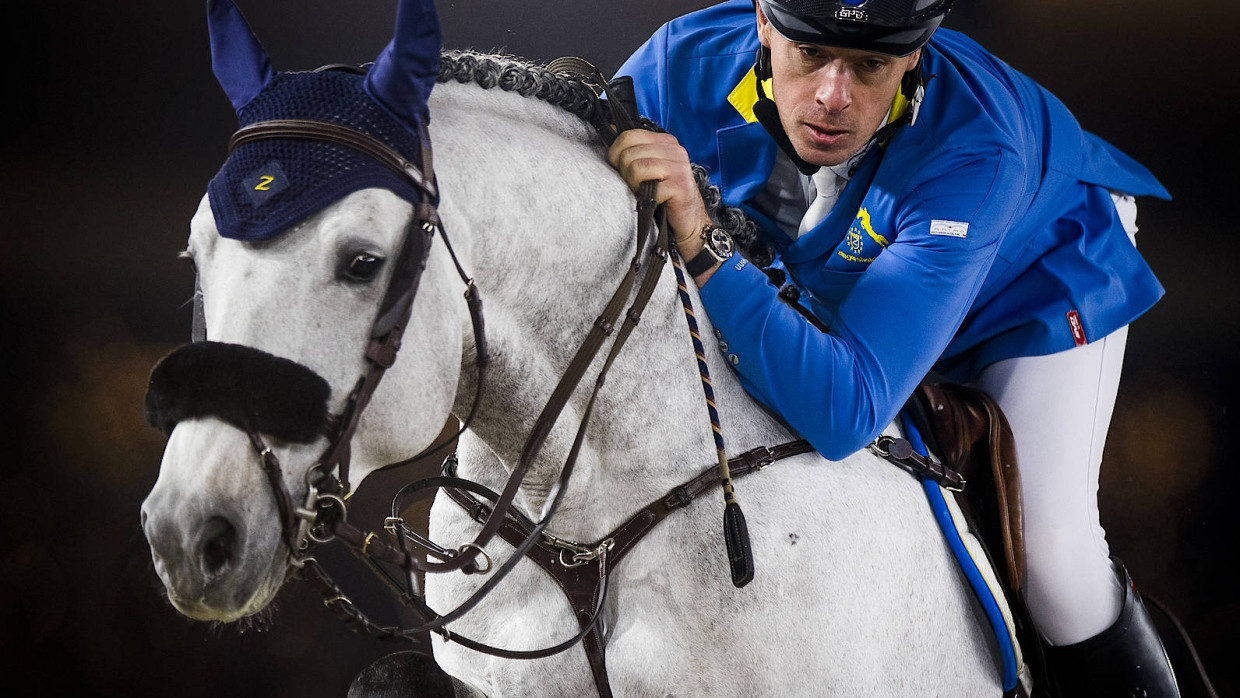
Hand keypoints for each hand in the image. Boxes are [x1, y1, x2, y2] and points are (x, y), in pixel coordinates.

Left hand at [607, 130, 719, 280]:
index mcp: (666, 142)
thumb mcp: (649, 168)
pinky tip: (654, 202)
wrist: (689, 223)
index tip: (620, 169)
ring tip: (644, 193)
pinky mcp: (680, 186)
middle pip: (629, 153)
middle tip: (636, 186)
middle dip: (625, 173)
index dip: (615, 153)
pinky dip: (646, 199)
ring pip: (637, 168)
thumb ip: (633, 151)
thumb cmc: (664, 196)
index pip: (629, 135)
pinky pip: (649, 189)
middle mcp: (675, 151)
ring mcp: (679, 168)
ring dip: (634, 185)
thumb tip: (609, 132)